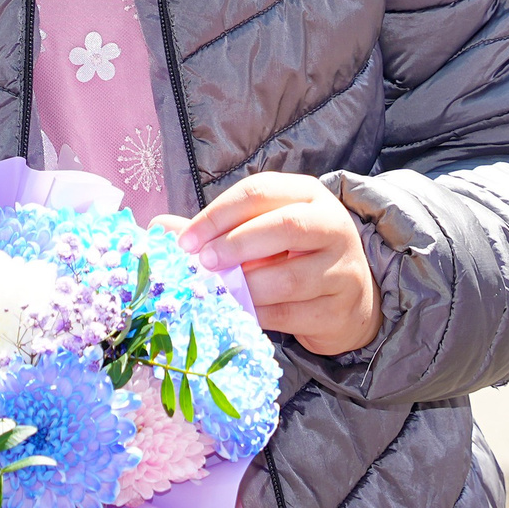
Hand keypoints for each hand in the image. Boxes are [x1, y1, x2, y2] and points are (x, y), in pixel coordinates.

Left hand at [177, 173, 378, 357]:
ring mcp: (341, 268)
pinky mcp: (339, 309)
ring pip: (288, 277)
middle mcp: (331, 224)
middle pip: (284, 227)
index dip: (218, 214)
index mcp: (307, 194)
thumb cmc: (293, 255)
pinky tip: (238, 313)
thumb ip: (214, 229)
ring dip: (245, 287)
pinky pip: (291, 314)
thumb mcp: (260, 230)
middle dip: (235, 245)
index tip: (186, 241)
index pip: (259, 192)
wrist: (349, 298)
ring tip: (219, 293)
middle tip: (203, 263)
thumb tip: (159, 228)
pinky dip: (258, 315)